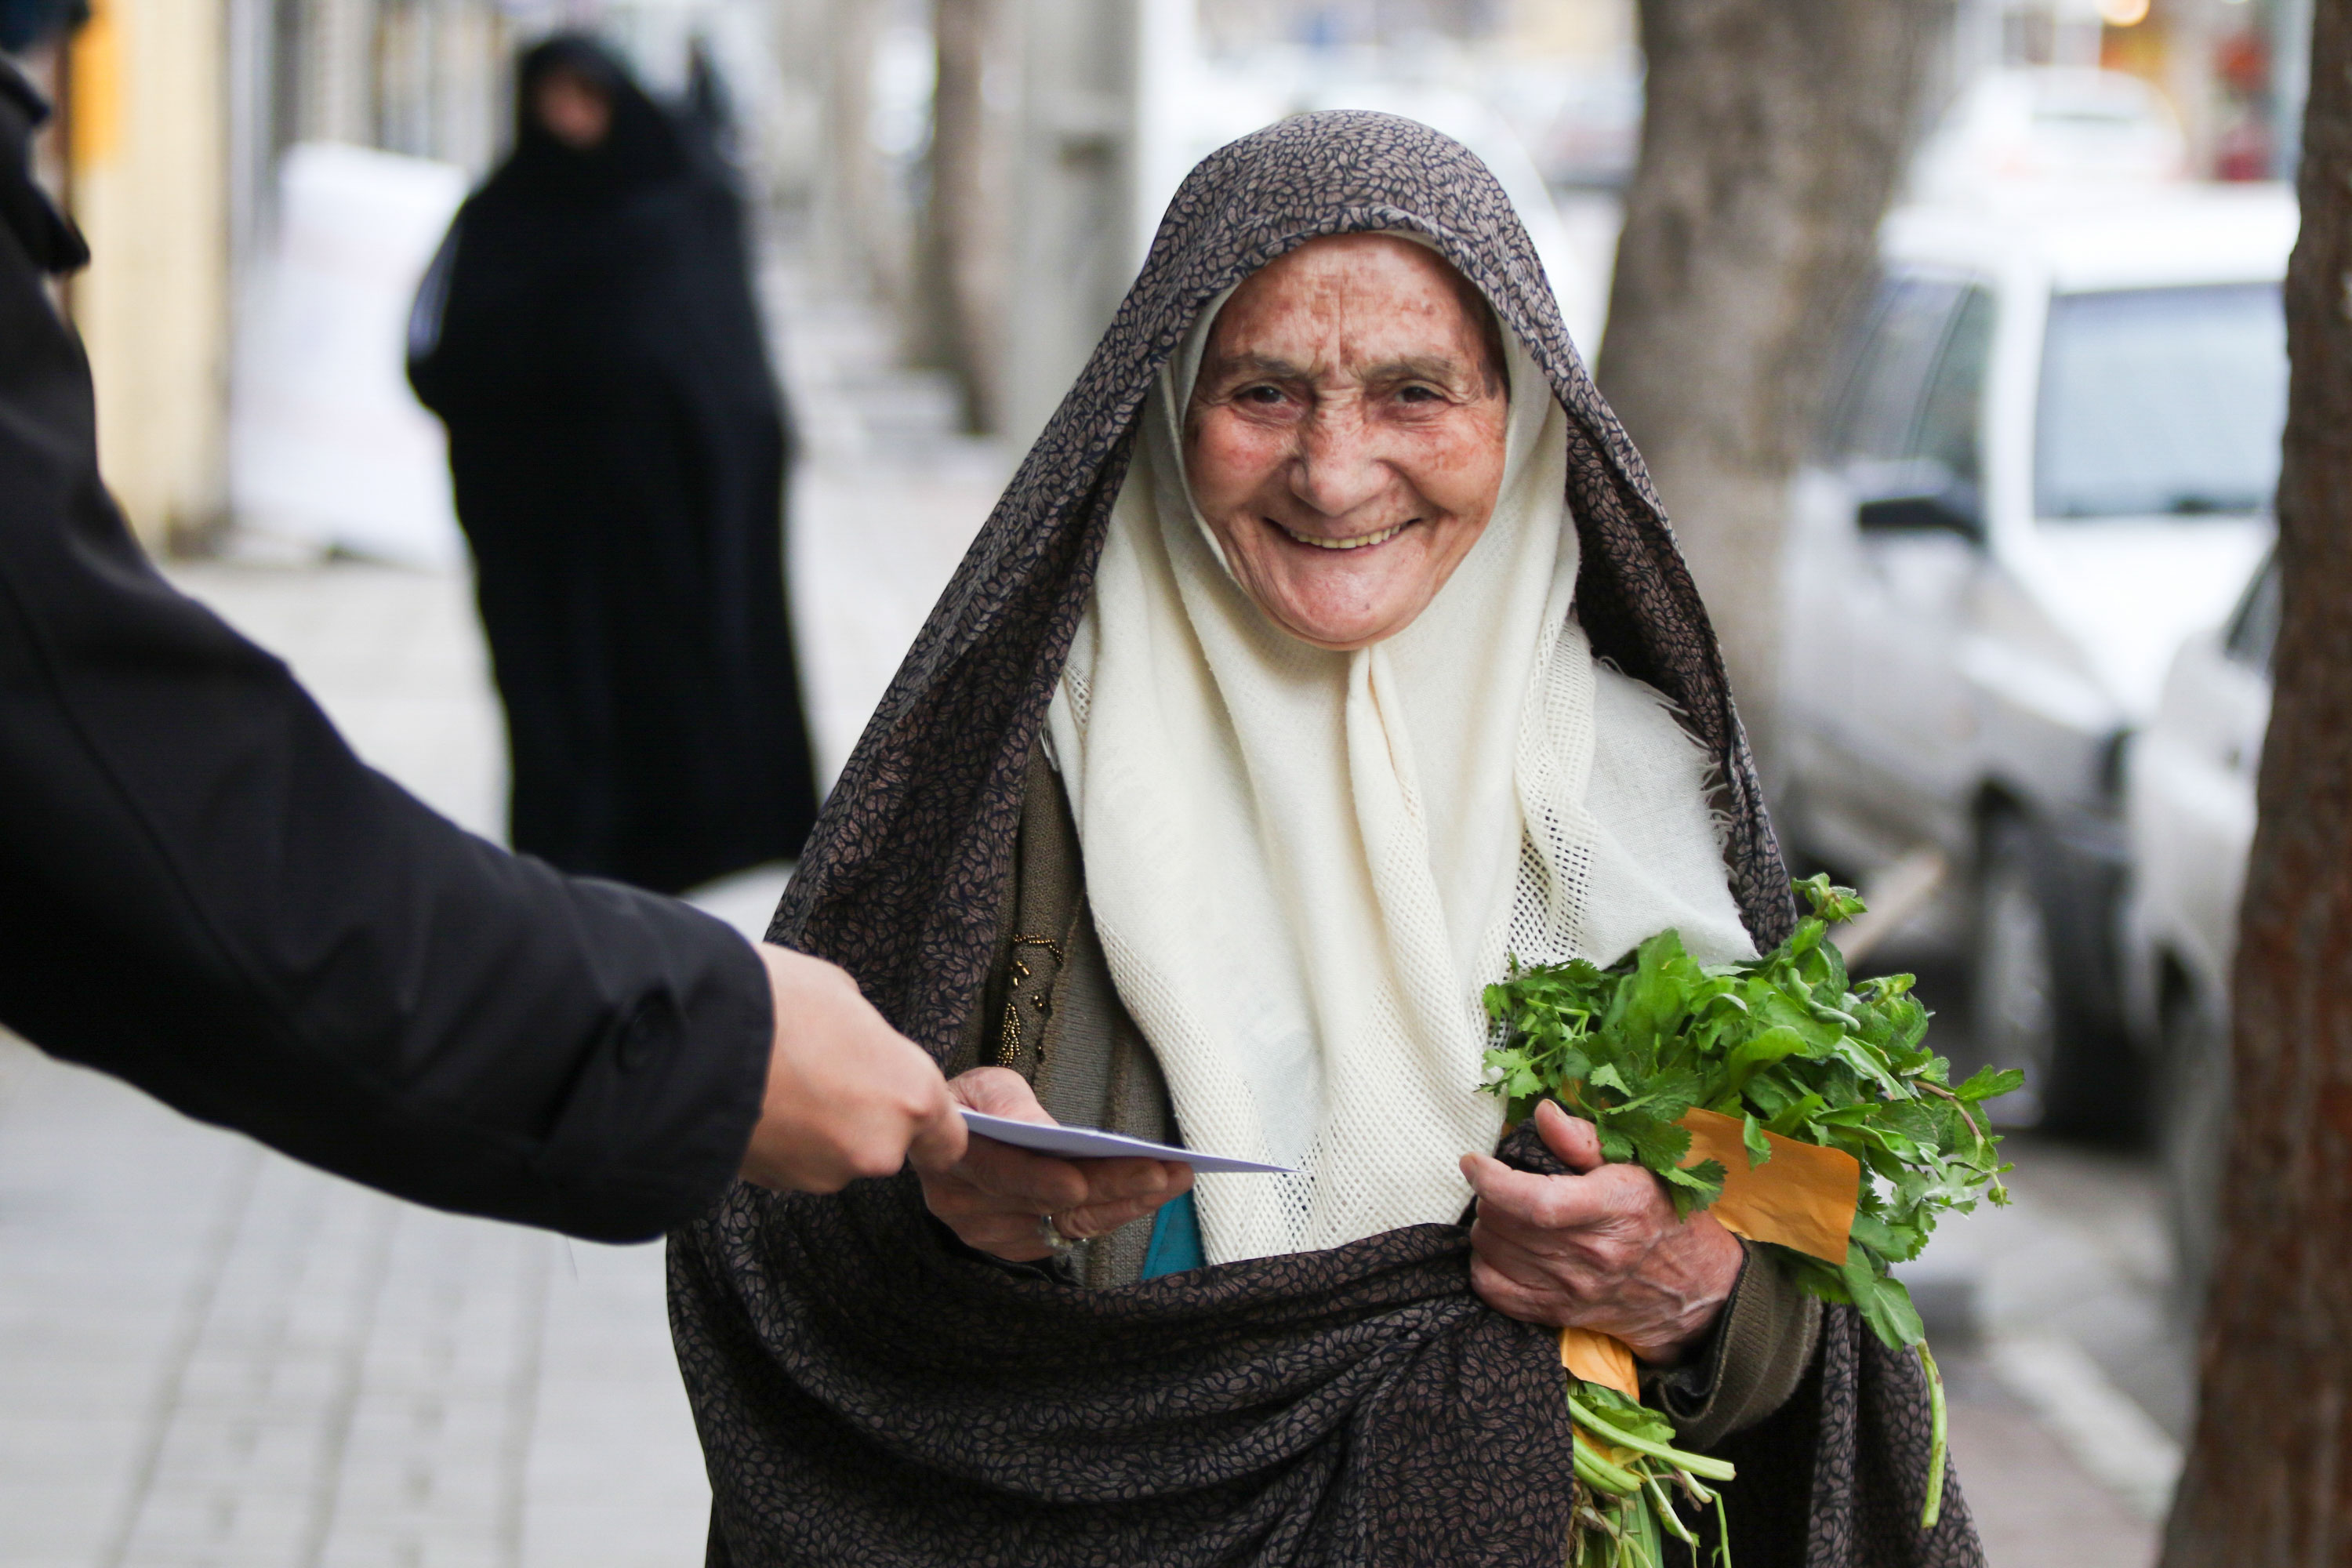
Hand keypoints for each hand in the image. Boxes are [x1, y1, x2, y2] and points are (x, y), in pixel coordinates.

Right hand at [737, 943, 966, 1191]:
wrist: (692, 1038)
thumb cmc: (774, 1004)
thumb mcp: (842, 994)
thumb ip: (869, 1037)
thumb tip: (860, 1047)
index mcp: (912, 1094)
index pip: (948, 1138)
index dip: (930, 1125)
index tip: (914, 1111)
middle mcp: (878, 1146)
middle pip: (885, 1143)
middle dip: (861, 1114)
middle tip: (825, 1070)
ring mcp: (825, 1172)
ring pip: (835, 1153)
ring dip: (817, 1126)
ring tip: (782, 1078)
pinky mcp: (777, 1184)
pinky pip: (793, 1161)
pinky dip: (781, 1138)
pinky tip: (759, 1098)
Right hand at [919, 1067, 1192, 1261]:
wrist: (955, 1141)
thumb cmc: (976, 1105)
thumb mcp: (986, 1085)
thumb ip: (1010, 1104)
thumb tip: (1042, 1130)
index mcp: (950, 1153)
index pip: (997, 1172)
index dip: (1039, 1180)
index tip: (1081, 1182)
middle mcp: (961, 1204)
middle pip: (1045, 1203)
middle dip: (1109, 1187)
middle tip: (1161, 1172)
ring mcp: (985, 1232)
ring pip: (1065, 1225)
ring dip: (1123, 1204)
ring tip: (1171, 1179)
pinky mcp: (1010, 1248)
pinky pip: (1068, 1237)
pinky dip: (1110, 1217)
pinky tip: (1145, 1198)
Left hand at [1459, 1098, 1743, 1362]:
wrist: (1694, 1290)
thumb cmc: (1662, 1216)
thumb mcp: (1640, 1166)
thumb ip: (1585, 1140)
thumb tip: (1543, 1113)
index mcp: (1613, 1208)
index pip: (1536, 1202)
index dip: (1492, 1180)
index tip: (1473, 1161)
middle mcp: (1590, 1254)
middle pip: (1505, 1223)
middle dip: (1490, 1195)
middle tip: (1504, 1182)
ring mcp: (1572, 1290)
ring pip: (1493, 1252)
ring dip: (1487, 1225)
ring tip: (1506, 1212)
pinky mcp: (1558, 1314)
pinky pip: (1493, 1290)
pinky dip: (1485, 1263)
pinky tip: (1502, 1247)